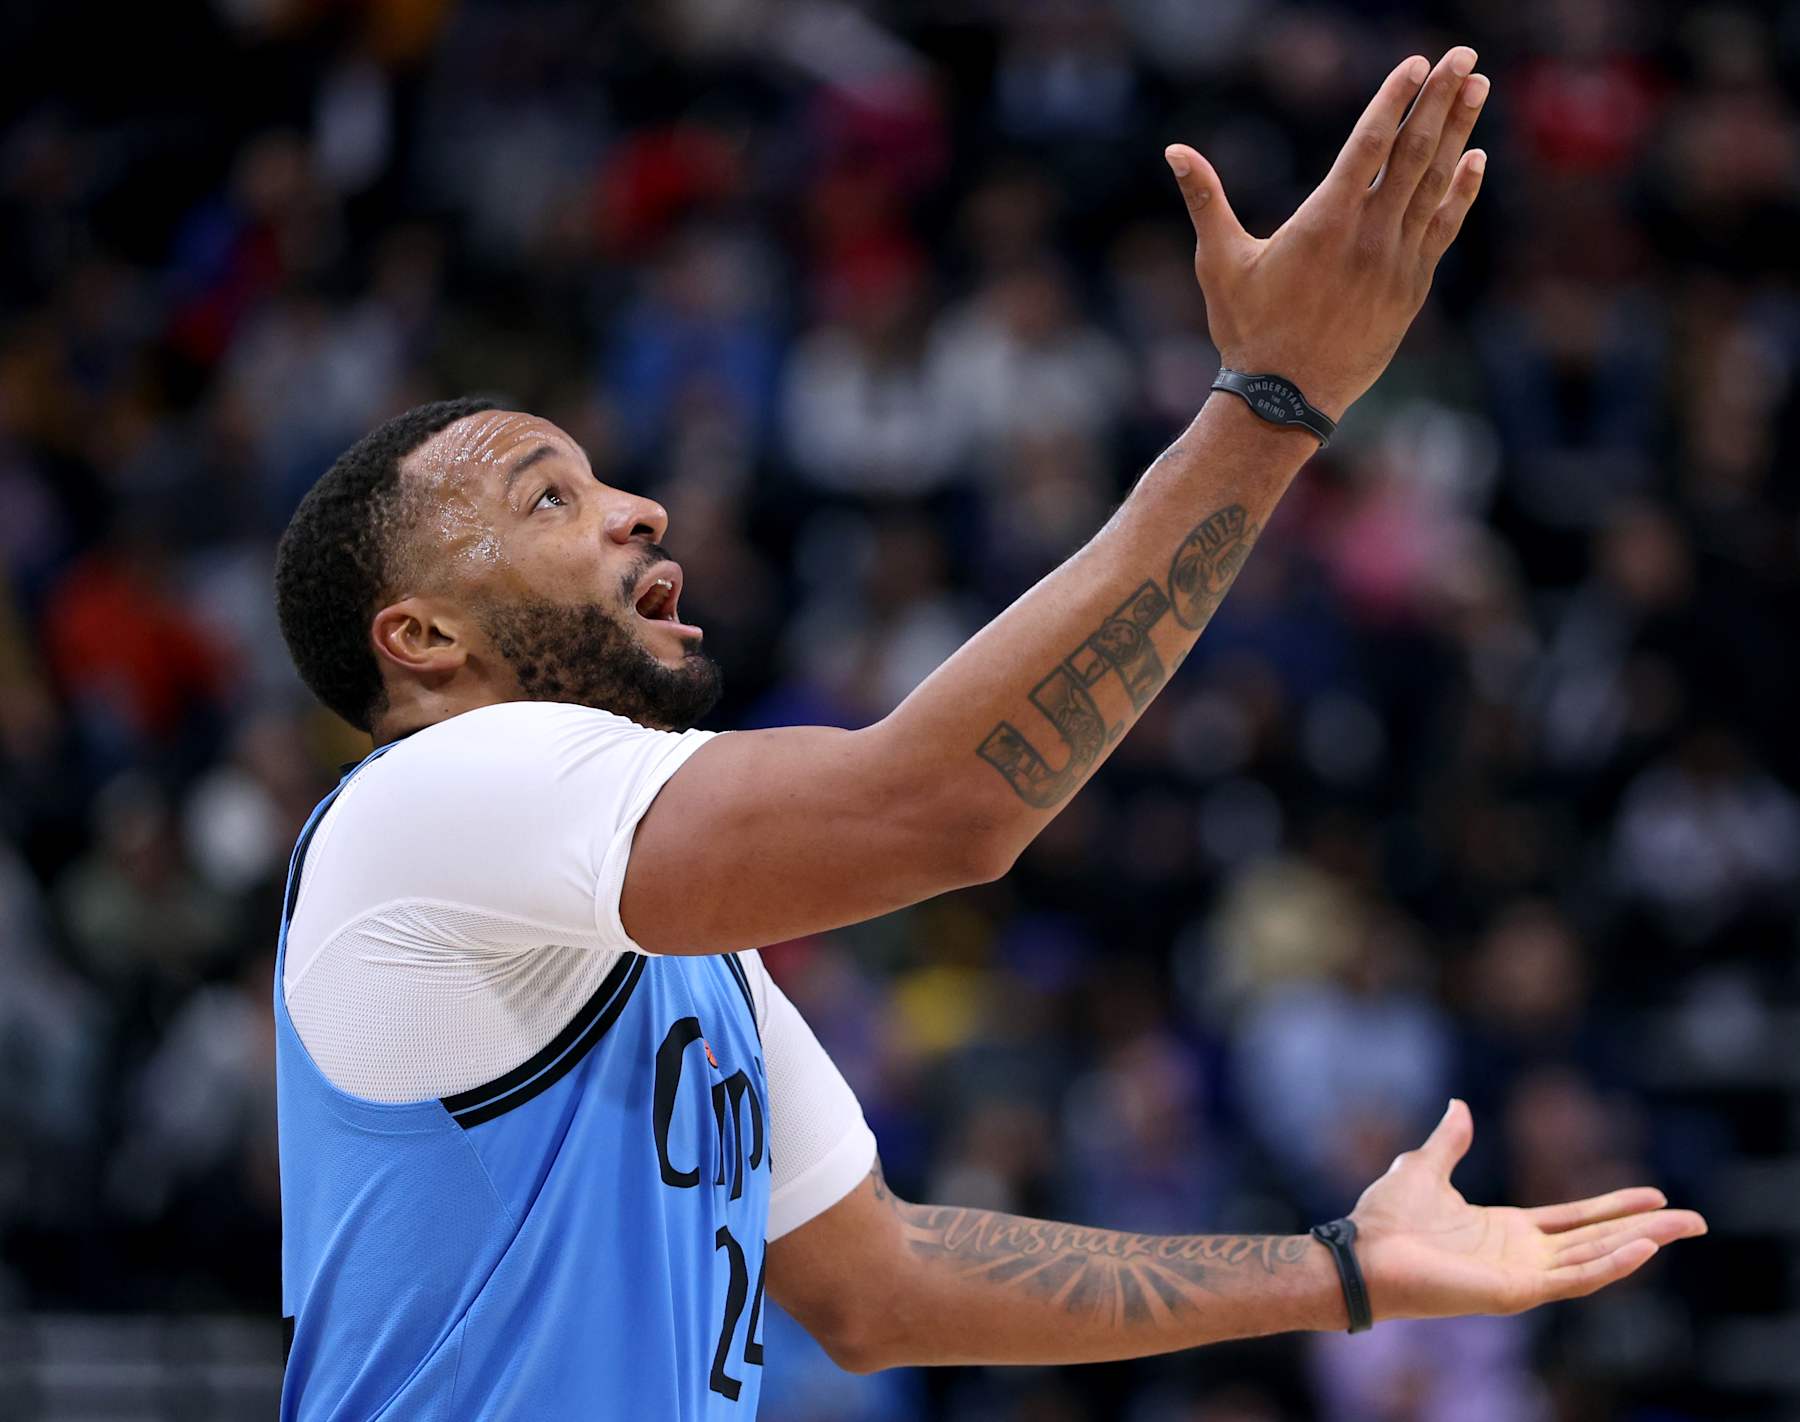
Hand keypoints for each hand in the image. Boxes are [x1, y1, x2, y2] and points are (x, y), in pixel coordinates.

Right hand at [1165, 47, 1490, 419]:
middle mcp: (1368, 235)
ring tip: (1478, 86)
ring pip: (1434, 183)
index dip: (1394, 99)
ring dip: (1459, 131)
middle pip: (1413, 152)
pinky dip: (1460, 192)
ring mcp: (1395, 261)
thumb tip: (1173, 149)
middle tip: (1462, 55)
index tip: (1415, 63)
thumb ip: (1205, 198)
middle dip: (1439, 99)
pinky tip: (1476, 159)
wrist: (1285, 398)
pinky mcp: (1410, 287)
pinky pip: (1442, 228)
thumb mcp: (1220, 261)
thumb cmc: (1246, 329)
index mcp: (1324, 221)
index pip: (1369, 144)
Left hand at [1349, 1099, 1706, 1320]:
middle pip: (1598, 1240)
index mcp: (1507, 1229)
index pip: (1575, 1219)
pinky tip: (1643, 1248)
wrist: (1363, 1253)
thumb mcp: (1423, 1167)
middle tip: (1695, 1220)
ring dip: (1640, 1244)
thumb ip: (1449, 1142)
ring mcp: (1524, 1275)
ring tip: (1682, 1228)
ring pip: (1596, 1259)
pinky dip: (1611, 1264)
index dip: (1613, 1206)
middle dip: (1646, 1230)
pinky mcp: (1518, 1290)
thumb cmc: (1385, 1219)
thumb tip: (1460, 1106)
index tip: (1654, 1194)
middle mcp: (1523, 1254)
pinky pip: (1575, 1279)